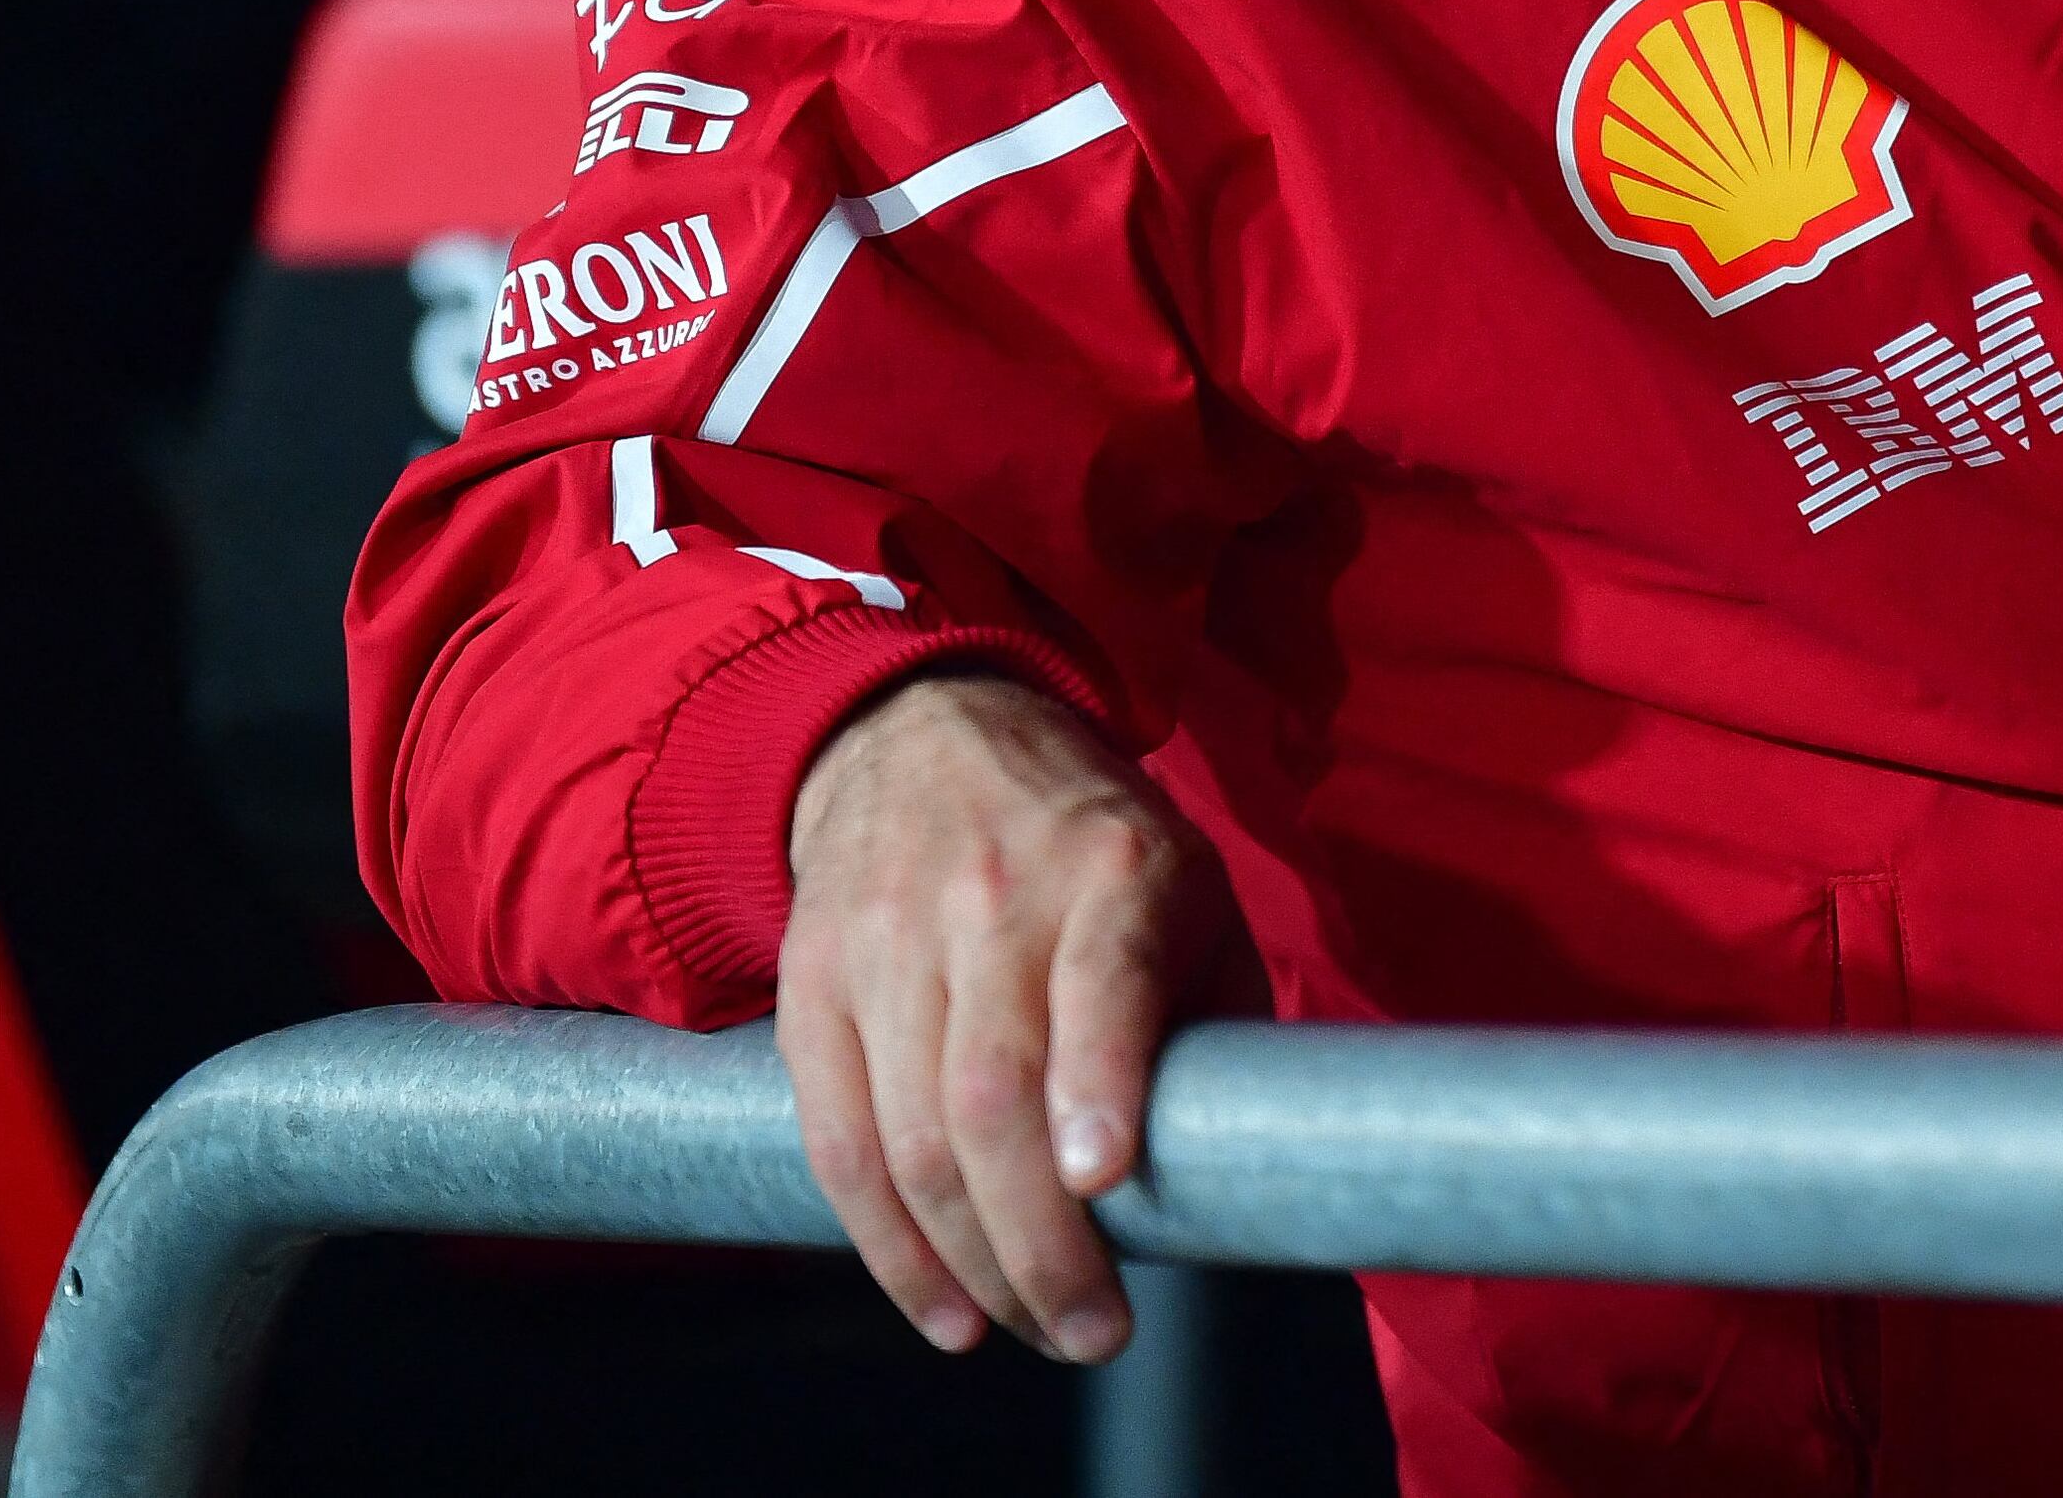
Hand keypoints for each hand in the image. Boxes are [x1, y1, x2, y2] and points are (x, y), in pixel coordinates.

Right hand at [778, 671, 1222, 1361]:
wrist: (922, 731)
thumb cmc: (1090, 843)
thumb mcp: (1188, 887)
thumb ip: (1213, 1011)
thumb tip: (1248, 1163)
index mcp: (1114, 867)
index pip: (1102, 978)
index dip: (1099, 1082)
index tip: (1104, 1179)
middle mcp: (992, 896)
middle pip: (991, 1093)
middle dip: (1040, 1241)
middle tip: (1091, 1331)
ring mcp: (889, 937)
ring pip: (909, 1133)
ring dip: (967, 1262)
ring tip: (1025, 1328)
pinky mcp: (813, 979)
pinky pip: (835, 1136)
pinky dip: (882, 1240)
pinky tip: (939, 1304)